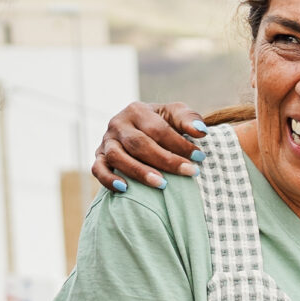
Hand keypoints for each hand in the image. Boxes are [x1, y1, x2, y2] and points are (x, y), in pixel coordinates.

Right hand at [92, 100, 207, 191]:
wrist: (139, 130)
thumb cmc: (162, 124)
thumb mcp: (176, 116)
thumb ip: (189, 120)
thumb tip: (201, 131)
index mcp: (137, 110)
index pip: (158, 129)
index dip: (179, 143)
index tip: (199, 157)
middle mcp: (118, 123)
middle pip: (139, 144)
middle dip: (165, 160)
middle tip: (189, 172)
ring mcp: (106, 141)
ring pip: (117, 157)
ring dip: (139, 172)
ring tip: (162, 184)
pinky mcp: (98, 157)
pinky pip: (98, 169)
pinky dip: (109, 179)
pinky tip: (126, 189)